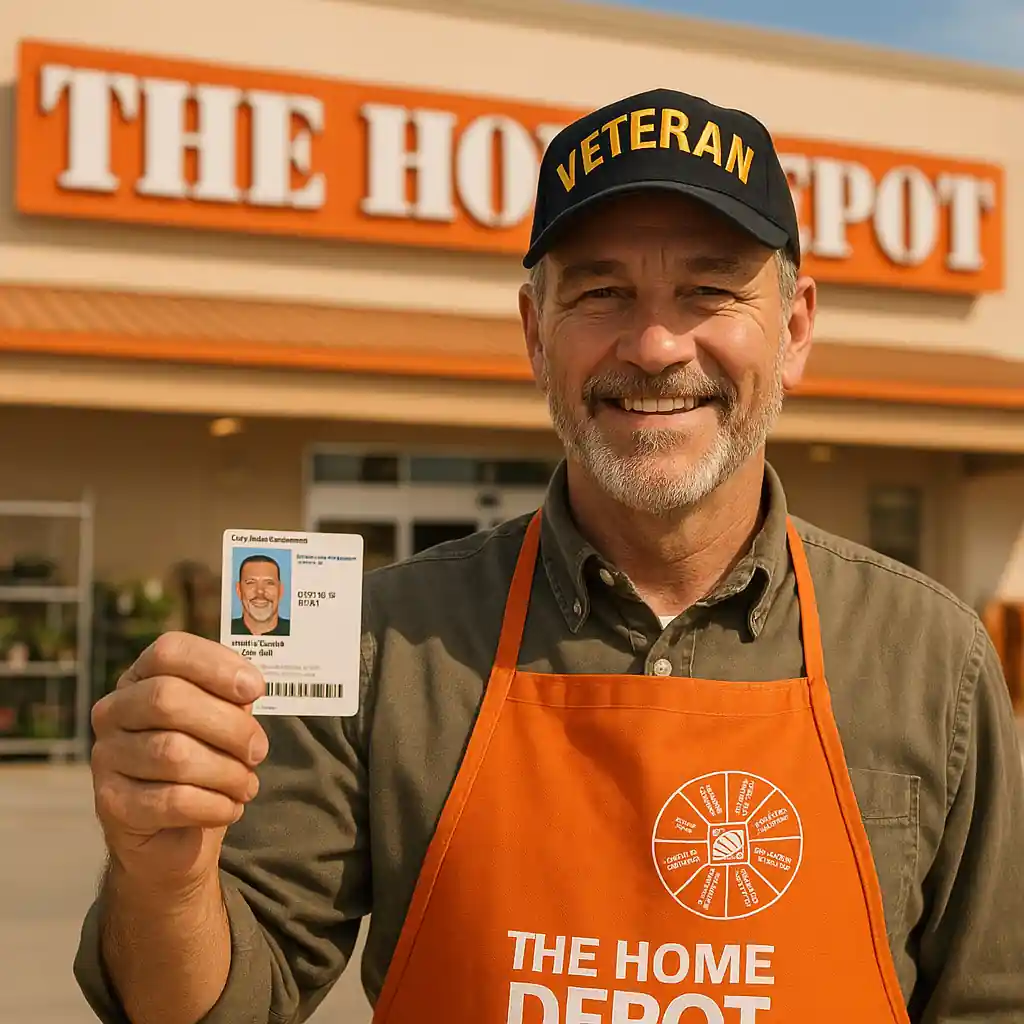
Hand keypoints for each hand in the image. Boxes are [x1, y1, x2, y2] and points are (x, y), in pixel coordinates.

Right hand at [90, 632, 267, 892]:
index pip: (169, 651)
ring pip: (173, 754)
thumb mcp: (222, 719)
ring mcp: (107, 756)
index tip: (256, 689)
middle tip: (259, 750)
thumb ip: (232, 700)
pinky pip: (172, 801)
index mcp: (142, 677)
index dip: (216, 665)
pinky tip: (230, 807)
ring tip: (247, 785)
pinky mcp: (112, 804)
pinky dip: (214, 805)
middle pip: (169, 700)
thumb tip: (248, 691)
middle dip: (229, 726)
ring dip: (227, 772)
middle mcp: (115, 711)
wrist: (174, 831)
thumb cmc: (205, 758)